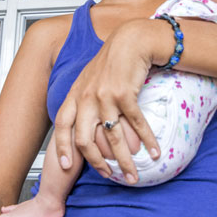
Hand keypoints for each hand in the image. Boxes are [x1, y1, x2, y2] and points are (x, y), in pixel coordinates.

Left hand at [54, 20, 162, 183]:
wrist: (130, 41)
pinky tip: (155, 152)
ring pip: (112, 137)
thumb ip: (83, 99)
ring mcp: (105, 96)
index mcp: (75, 94)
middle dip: (96, 162)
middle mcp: (86, 97)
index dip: (61, 147)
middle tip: (107, 175)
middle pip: (85, 139)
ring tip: (132, 175)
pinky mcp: (124, 94)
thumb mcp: (89, 79)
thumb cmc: (112, 61)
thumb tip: (83, 123)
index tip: (65, 166)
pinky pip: (135, 124)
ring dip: (124, 160)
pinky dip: (147, 140)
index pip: (62, 125)